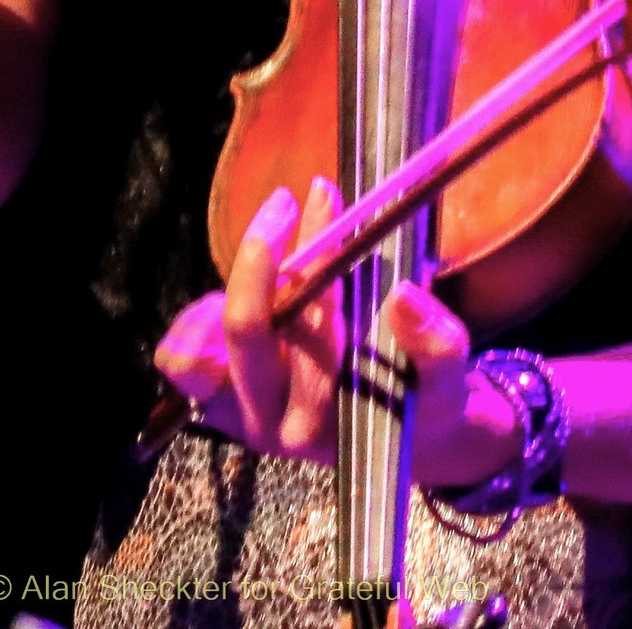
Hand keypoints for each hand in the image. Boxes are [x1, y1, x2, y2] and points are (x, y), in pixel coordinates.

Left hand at [153, 182, 527, 487]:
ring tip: (281, 220)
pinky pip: (186, 353)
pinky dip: (206, 307)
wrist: (409, 432)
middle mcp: (266, 420)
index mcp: (316, 423)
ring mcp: (238, 406)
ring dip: (240, 276)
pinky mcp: (223, 389)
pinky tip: (255, 263)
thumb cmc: (425, 400)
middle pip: (244, 330)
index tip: (328, 214)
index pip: (301, 344)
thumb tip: (404, 297)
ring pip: (204, 337)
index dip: (311, 278)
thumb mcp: (445, 379)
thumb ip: (434, 344)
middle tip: (294, 199)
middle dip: (266, 258)